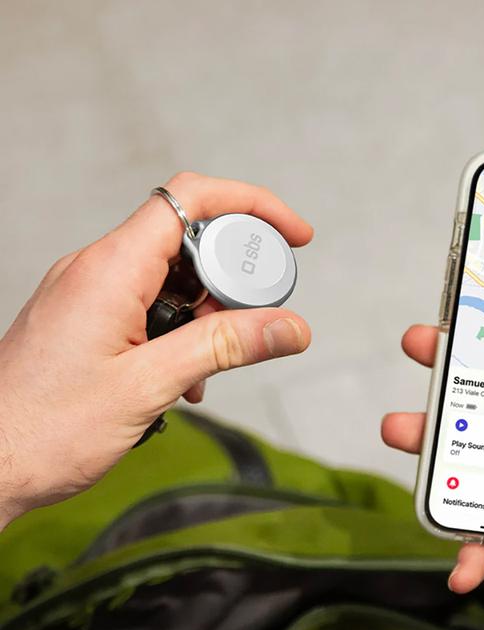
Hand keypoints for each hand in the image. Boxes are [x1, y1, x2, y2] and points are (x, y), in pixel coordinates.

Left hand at [0, 172, 311, 525]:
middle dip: (234, 275)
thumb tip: (291, 327)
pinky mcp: (87, 318)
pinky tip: (185, 377)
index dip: (252, 204)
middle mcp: (97, 269)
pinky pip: (149, 303)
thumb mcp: (150, 386)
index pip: (192, 199)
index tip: (293, 235)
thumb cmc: (45, 430)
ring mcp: (89, 293)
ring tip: (211, 365)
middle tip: (258, 318)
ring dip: (208, 313)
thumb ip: (225, 348)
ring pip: (172, 276)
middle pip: (188, 238)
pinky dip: (181, 330)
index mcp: (110, 269)